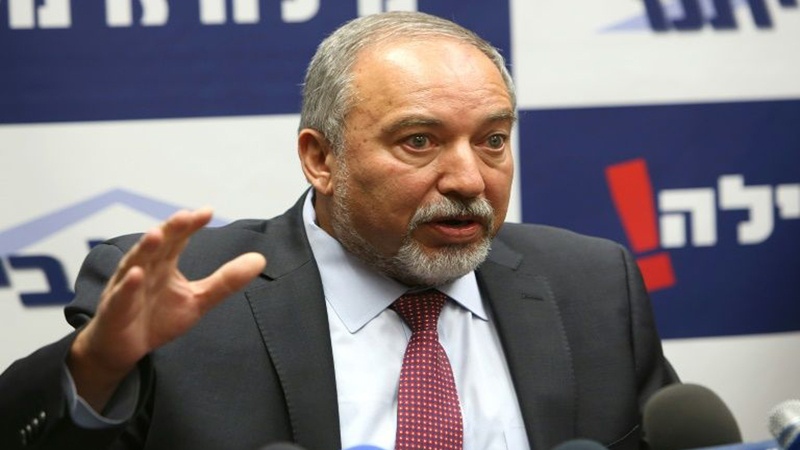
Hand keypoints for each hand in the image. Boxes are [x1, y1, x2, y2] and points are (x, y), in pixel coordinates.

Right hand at [67, 208, 266, 410]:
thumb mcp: (197, 300)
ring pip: (136, 263)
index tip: (207, 211)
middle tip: (185, 216)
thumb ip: (226, 281)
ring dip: (145, 248)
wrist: (124, 349)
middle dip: (170, 230)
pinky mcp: (115, 310)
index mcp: (164, 264)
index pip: (178, 239)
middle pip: (157, 245)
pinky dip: (128, 285)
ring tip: (157, 234)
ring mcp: (127, 287)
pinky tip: (137, 275)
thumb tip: (260, 259)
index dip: (190, 225)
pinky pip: (121, 296)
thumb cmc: (157, 319)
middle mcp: (145, 269)